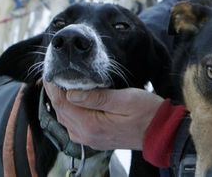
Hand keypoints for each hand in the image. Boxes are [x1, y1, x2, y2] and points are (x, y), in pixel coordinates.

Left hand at [44, 82, 163, 149]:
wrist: (161, 132)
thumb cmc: (148, 113)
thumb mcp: (126, 99)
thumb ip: (98, 97)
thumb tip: (72, 94)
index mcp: (92, 124)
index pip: (62, 104)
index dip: (54, 87)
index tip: (50, 72)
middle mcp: (87, 135)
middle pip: (60, 112)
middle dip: (55, 93)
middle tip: (54, 74)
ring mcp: (91, 139)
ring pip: (65, 119)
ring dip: (61, 102)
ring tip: (61, 85)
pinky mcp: (96, 139)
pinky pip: (74, 126)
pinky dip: (69, 112)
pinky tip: (73, 101)